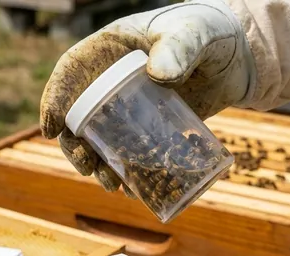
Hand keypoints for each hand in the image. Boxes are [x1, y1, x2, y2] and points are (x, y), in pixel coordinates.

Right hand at [39, 0, 254, 194]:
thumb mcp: (194, 34)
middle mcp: (111, 80)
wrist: (238, 56)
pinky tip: (134, 189)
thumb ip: (179, 47)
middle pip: (79, 114)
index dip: (55, 99)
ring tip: (112, 186)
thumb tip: (157, 75)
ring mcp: (129, 107)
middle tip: (87, 168)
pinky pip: (129, 151)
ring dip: (99, 165)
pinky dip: (128, 171)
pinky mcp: (149, 128)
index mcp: (110, 49)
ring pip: (100, 139)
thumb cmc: (209, 32)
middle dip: (75, 146)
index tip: (51, 129)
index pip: (71, 72)